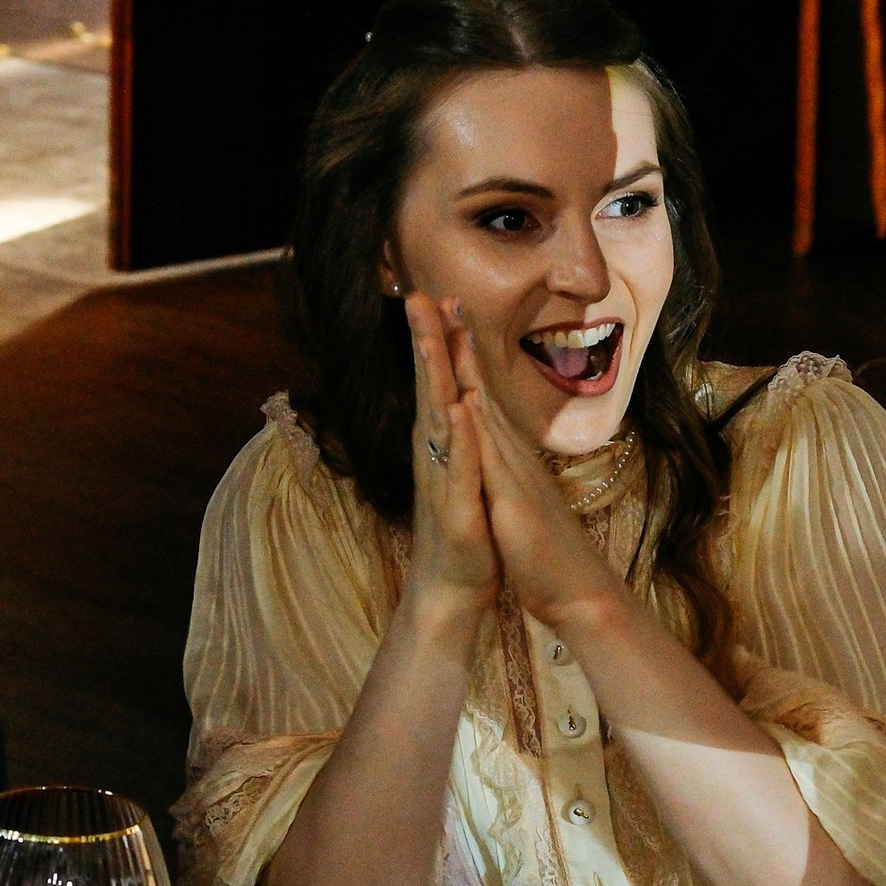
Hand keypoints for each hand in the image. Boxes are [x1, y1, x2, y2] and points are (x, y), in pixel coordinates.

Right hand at [401, 295, 498, 628]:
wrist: (455, 590)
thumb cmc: (466, 533)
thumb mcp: (467, 476)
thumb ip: (462, 439)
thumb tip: (459, 402)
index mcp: (444, 444)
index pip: (440, 382)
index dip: (439, 340)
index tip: (438, 295)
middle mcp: (437, 455)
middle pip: (430, 387)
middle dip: (425, 341)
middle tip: (417, 295)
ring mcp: (443, 479)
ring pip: (437, 418)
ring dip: (433, 377)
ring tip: (430, 337)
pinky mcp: (457, 509)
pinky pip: (458, 467)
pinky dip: (457, 438)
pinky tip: (456, 409)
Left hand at [449, 328, 623, 634]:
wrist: (576, 591)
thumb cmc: (546, 550)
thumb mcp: (518, 499)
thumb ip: (508, 468)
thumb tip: (499, 444)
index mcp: (507, 456)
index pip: (478, 394)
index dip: (458, 355)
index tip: (438, 314)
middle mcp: (510, 454)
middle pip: (478, 387)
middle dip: (453, 342)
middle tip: (431, 292)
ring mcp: (513, 473)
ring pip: (483, 410)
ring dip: (462, 368)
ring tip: (443, 325)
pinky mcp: (513, 502)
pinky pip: (492, 462)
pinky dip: (477, 429)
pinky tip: (465, 401)